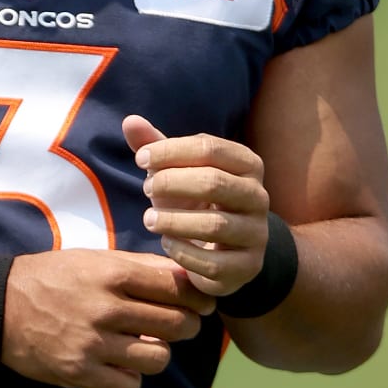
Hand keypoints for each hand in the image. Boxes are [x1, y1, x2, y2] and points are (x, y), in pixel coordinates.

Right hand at [1, 249, 213, 387]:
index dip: (197, 297)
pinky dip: (128, 379)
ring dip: (155, 354)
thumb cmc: (50, 277)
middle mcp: (106, 307)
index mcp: (111, 272)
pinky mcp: (79, 372)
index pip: (176, 286)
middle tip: (173, 325)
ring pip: (158, 358)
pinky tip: (116, 366)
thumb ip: (137, 267)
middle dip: (183, 326)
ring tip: (139, 346)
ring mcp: (93, 343)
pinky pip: (130, 386)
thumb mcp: (92, 259)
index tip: (198, 303)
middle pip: (176, 324)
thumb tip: (185, 277)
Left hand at [123, 114, 269, 297]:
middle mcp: (258, 196)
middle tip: (145, 188)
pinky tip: (166, 243)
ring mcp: (257, 234)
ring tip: (149, 219)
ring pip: (215, 224)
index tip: (139, 159)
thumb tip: (130, 120)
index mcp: (246, 164)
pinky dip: (183, 252)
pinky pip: (213, 262)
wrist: (226, 249)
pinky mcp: (248, 267)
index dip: (170, 151)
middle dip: (171, 183)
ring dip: (174, 220)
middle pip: (214, 182)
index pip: (209, 147)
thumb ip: (155, 146)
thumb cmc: (195, 199)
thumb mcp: (176, 171)